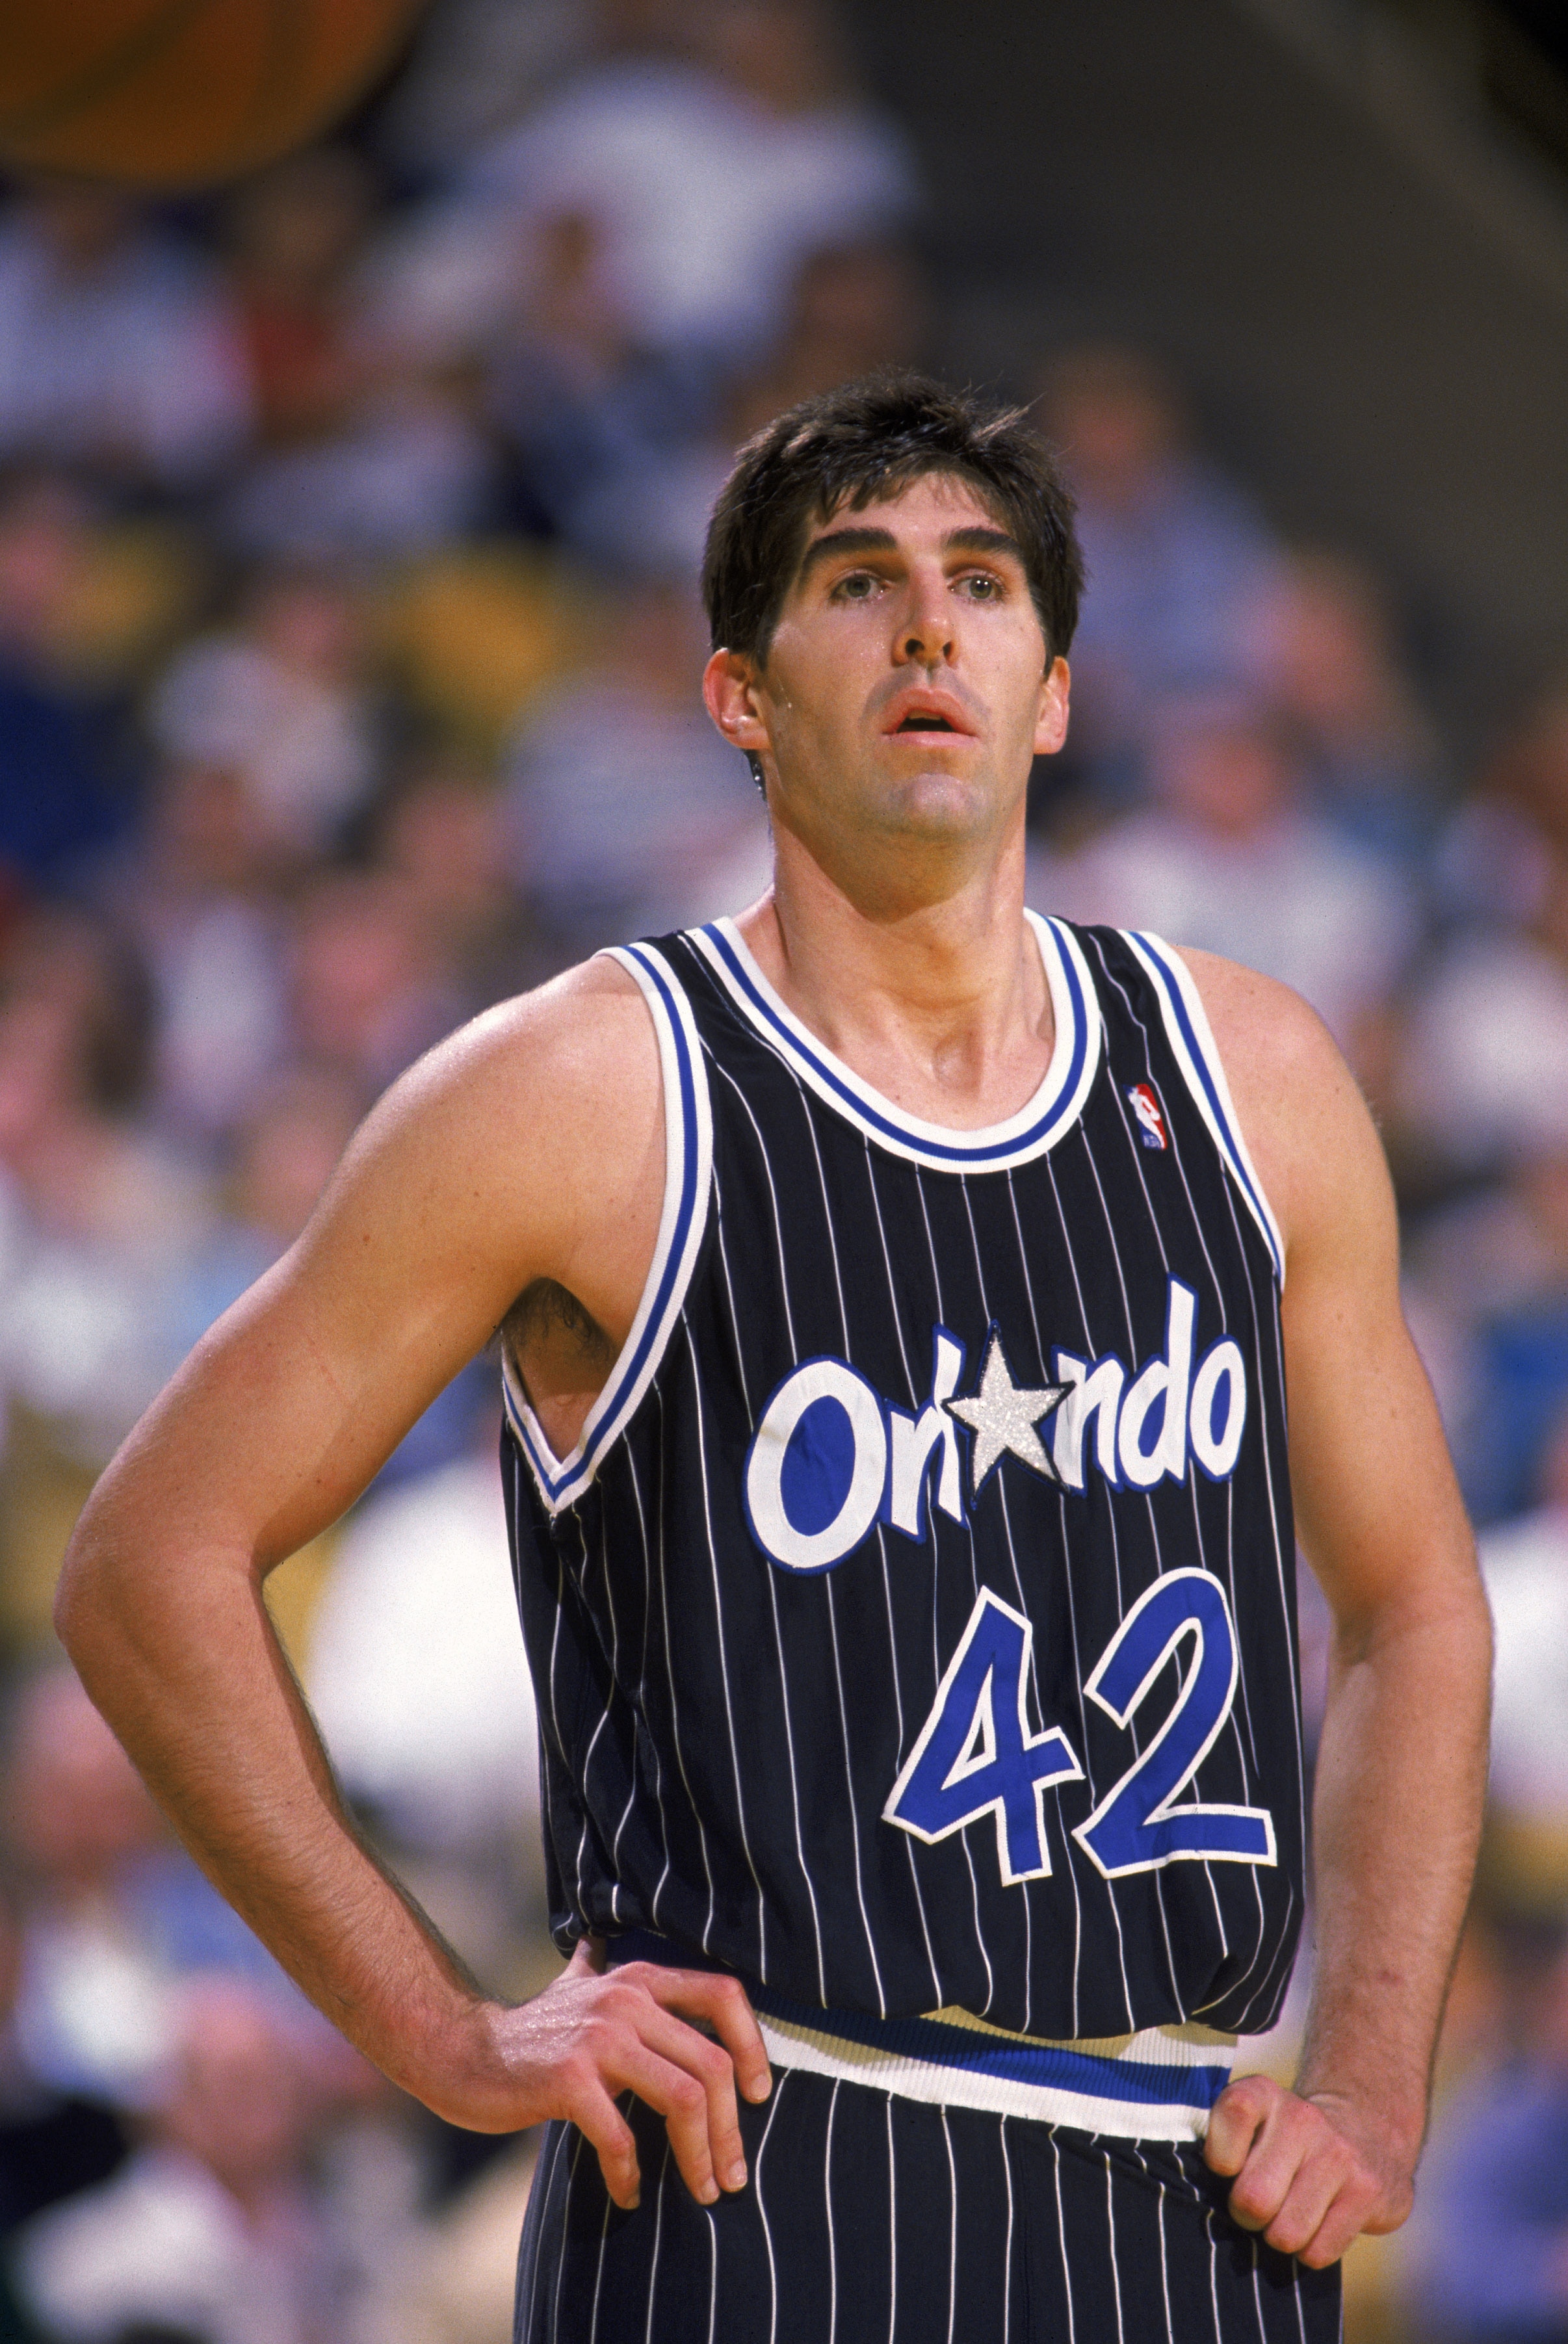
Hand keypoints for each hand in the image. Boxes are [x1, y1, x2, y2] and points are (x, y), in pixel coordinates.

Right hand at [435, 1938, 771, 2211]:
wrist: (462, 2052)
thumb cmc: (531, 2030)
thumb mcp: (578, 1985)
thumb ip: (602, 1967)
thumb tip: (602, 1941)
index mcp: (640, 1978)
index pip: (724, 1995)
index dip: (752, 2045)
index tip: (758, 2095)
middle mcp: (626, 1999)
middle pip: (711, 2064)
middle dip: (731, 2130)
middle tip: (732, 2176)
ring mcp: (599, 2038)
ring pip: (684, 2098)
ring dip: (700, 2156)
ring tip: (702, 2191)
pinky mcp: (570, 2080)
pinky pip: (622, 2136)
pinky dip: (632, 2174)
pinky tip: (629, 2195)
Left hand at [1203, 2073, 1414, 2266]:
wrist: (1368, 2131)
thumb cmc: (1286, 2142)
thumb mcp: (1253, 2124)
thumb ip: (1220, 2147)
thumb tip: (1199, 2201)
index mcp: (1264, 2094)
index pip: (1234, 2111)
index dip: (1221, 2156)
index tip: (1228, 2167)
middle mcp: (1302, 2118)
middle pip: (1253, 2200)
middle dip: (1247, 2217)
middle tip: (1258, 2207)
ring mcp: (1338, 2154)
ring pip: (1285, 2234)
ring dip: (1279, 2238)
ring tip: (1289, 2216)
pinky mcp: (1367, 2192)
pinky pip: (1318, 2252)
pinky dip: (1310, 2251)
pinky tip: (1319, 2225)